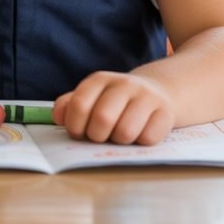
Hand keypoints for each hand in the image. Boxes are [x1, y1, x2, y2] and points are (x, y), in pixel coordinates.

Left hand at [53, 71, 174, 144]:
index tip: (79, 133)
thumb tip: (58, 117)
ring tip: (120, 135)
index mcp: (100, 80)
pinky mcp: (165, 112)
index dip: (75, 126)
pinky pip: (147, 139)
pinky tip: (140, 134)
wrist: (159, 91)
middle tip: (101, 137)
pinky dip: (140, 143)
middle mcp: (124, 84)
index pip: (79, 105)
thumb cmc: (116, 102)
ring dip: (119, 142)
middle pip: (102, 120)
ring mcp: (147, 97)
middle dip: (97, 137)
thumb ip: (70, 106)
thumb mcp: (92, 98)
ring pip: (125, 132)